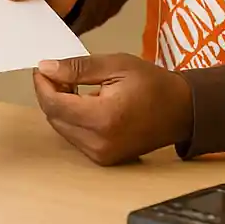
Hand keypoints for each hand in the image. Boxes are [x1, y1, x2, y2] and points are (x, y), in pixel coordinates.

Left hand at [33, 53, 192, 165]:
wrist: (181, 110)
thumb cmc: (152, 84)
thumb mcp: (114, 64)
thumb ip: (77, 68)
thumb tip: (46, 68)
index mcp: (103, 118)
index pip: (55, 104)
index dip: (42, 84)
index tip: (42, 67)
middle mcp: (100, 143)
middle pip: (54, 117)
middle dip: (49, 93)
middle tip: (56, 72)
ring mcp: (102, 155)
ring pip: (62, 128)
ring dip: (59, 105)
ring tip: (71, 84)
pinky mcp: (104, 159)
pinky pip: (75, 137)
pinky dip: (71, 118)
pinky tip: (81, 101)